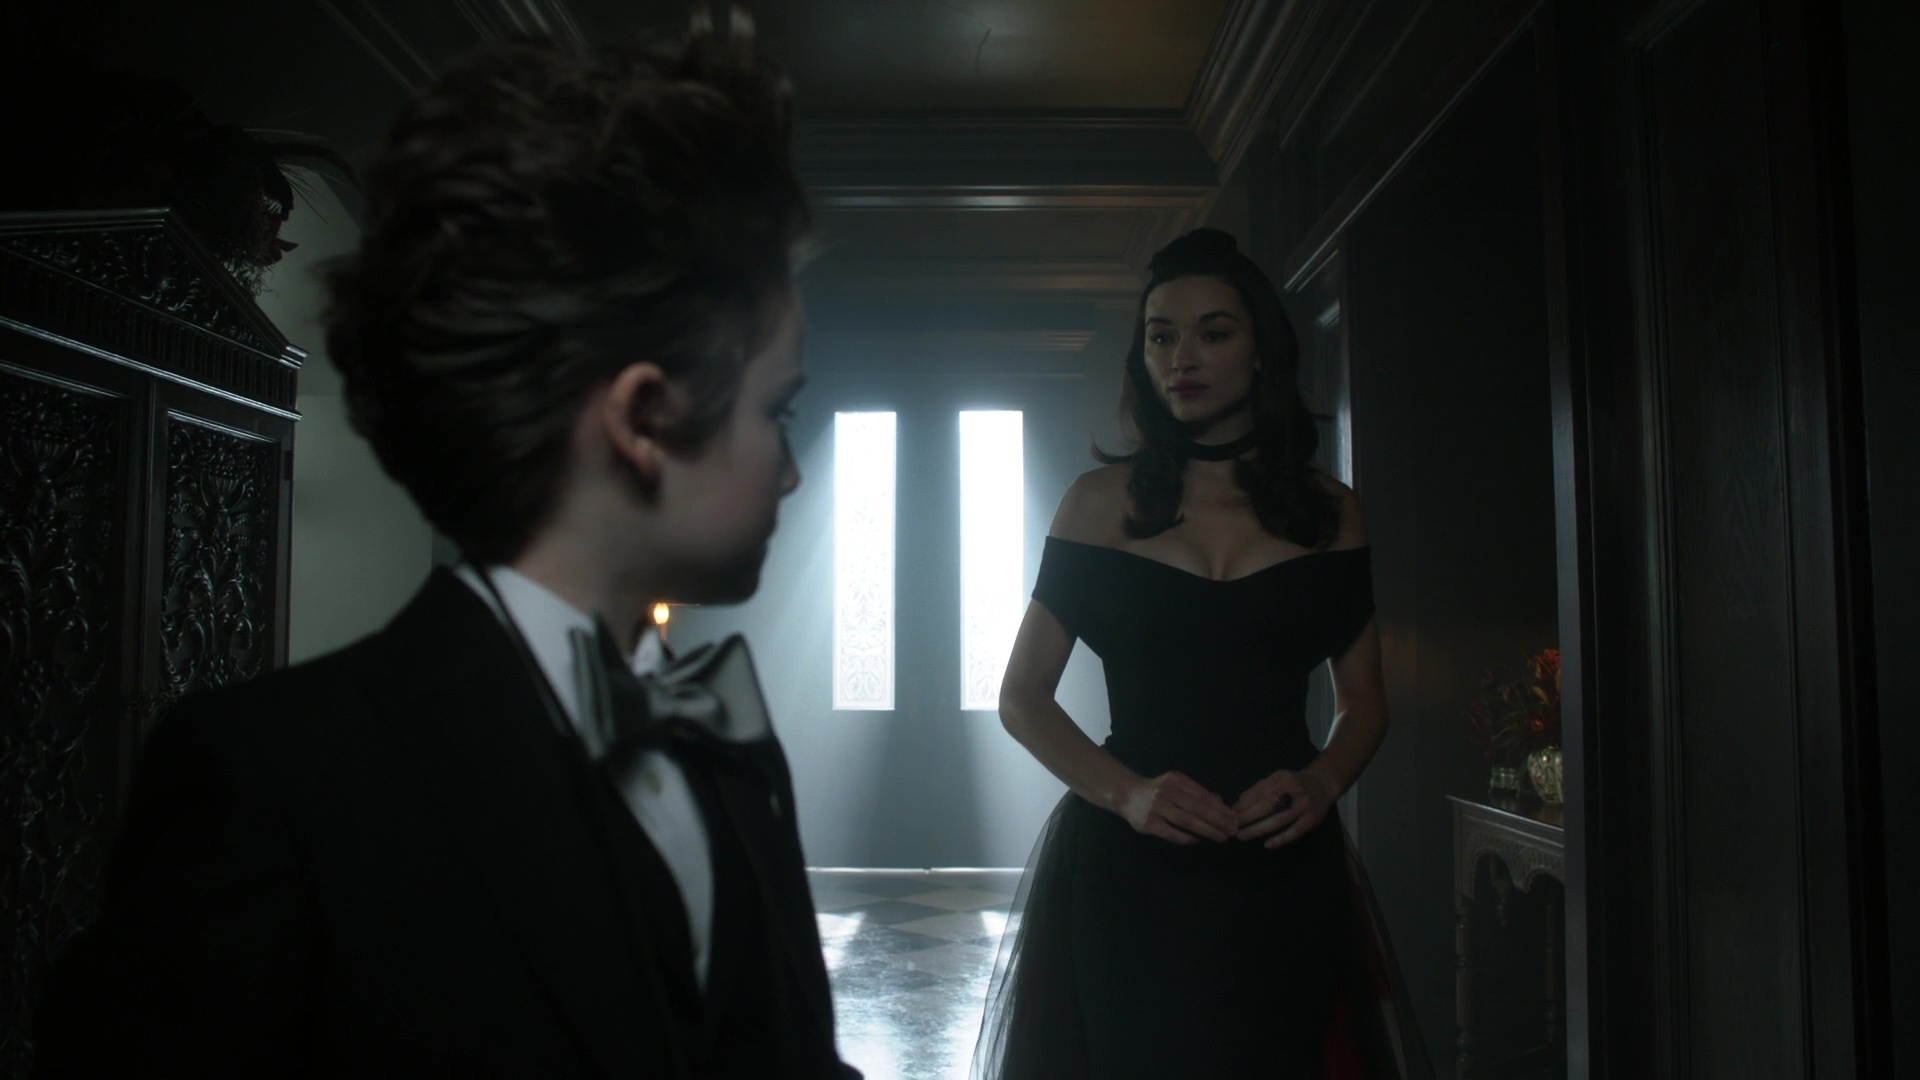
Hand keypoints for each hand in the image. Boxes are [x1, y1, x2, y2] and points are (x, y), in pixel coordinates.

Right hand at [1117, 771, 1238, 844]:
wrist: (1127, 794)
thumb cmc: (1157, 789)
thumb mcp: (1176, 783)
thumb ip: (1196, 792)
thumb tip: (1220, 803)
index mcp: (1176, 780)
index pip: (1203, 795)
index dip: (1220, 808)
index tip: (1234, 818)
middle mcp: (1166, 792)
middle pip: (1198, 808)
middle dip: (1218, 820)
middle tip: (1232, 830)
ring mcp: (1156, 808)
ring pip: (1187, 821)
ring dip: (1207, 830)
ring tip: (1221, 837)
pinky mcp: (1148, 824)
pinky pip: (1172, 833)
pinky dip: (1187, 838)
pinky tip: (1198, 841)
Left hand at [1233, 767, 1338, 847]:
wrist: (1323, 784)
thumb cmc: (1295, 782)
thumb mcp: (1278, 778)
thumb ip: (1259, 788)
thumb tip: (1239, 802)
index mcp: (1283, 779)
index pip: (1259, 793)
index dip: (1243, 804)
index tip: (1230, 813)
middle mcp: (1294, 792)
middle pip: (1267, 806)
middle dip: (1247, 818)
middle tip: (1232, 827)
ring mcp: (1304, 807)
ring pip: (1278, 821)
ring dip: (1258, 830)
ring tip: (1242, 836)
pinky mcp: (1311, 820)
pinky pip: (1294, 832)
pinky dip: (1280, 839)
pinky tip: (1267, 845)